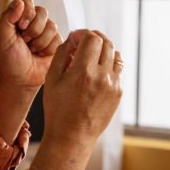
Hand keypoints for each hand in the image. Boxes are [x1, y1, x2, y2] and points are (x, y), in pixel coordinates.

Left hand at [0, 0, 61, 91]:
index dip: (27, 12)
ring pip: (51, 26)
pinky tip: (41, 56)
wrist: (21, 80)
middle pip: (42, 12)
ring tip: (32, 51)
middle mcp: (34, 21)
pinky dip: (47, 49)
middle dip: (33, 30)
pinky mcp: (57, 43)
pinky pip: (58, 38)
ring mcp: (46, 32)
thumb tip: (21, 2)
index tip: (20, 27)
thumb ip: (7, 17)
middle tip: (25, 42)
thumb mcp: (2, 37)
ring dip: (40, 42)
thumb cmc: (9, 60)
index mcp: (18, 16)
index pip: (27, 0)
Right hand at [42, 29, 122, 144]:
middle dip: (94, 38)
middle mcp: (102, 76)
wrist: (72, 136)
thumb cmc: (58, 109)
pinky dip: (108, 65)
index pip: (92, 38)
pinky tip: (96, 72)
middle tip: (84, 42)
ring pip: (115, 55)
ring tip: (92, 56)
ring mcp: (113, 85)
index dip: (83, 33)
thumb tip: (73, 39)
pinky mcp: (118, 93)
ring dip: (104, 50)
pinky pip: (117, 71)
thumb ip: (63, 53)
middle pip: (106, 43)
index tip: (75, 38)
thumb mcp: (52, 79)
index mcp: (84, 71)